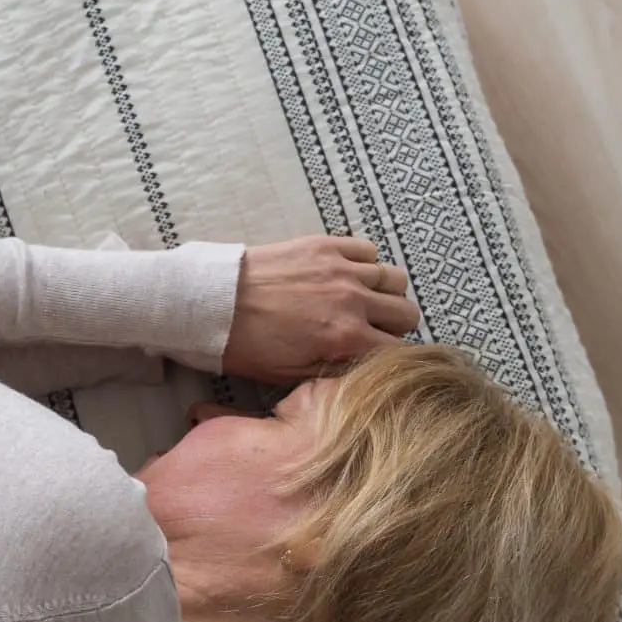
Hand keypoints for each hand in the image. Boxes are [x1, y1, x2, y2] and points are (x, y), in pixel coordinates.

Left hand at [221, 236, 418, 381]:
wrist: (214, 303)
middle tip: (372, 328)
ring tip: (362, 300)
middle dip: (394, 325)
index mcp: (346, 338)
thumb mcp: (289, 375)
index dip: (389, 356)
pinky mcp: (325, 246)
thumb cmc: (246, 345)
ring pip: (394, 279)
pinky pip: (368, 250)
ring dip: (384, 293)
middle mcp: (353, 301)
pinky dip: (366, 263)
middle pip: (407, 312)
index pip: (397, 350)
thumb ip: (334, 371)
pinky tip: (346, 274)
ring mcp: (342, 269)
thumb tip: (362, 367)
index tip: (376, 355)